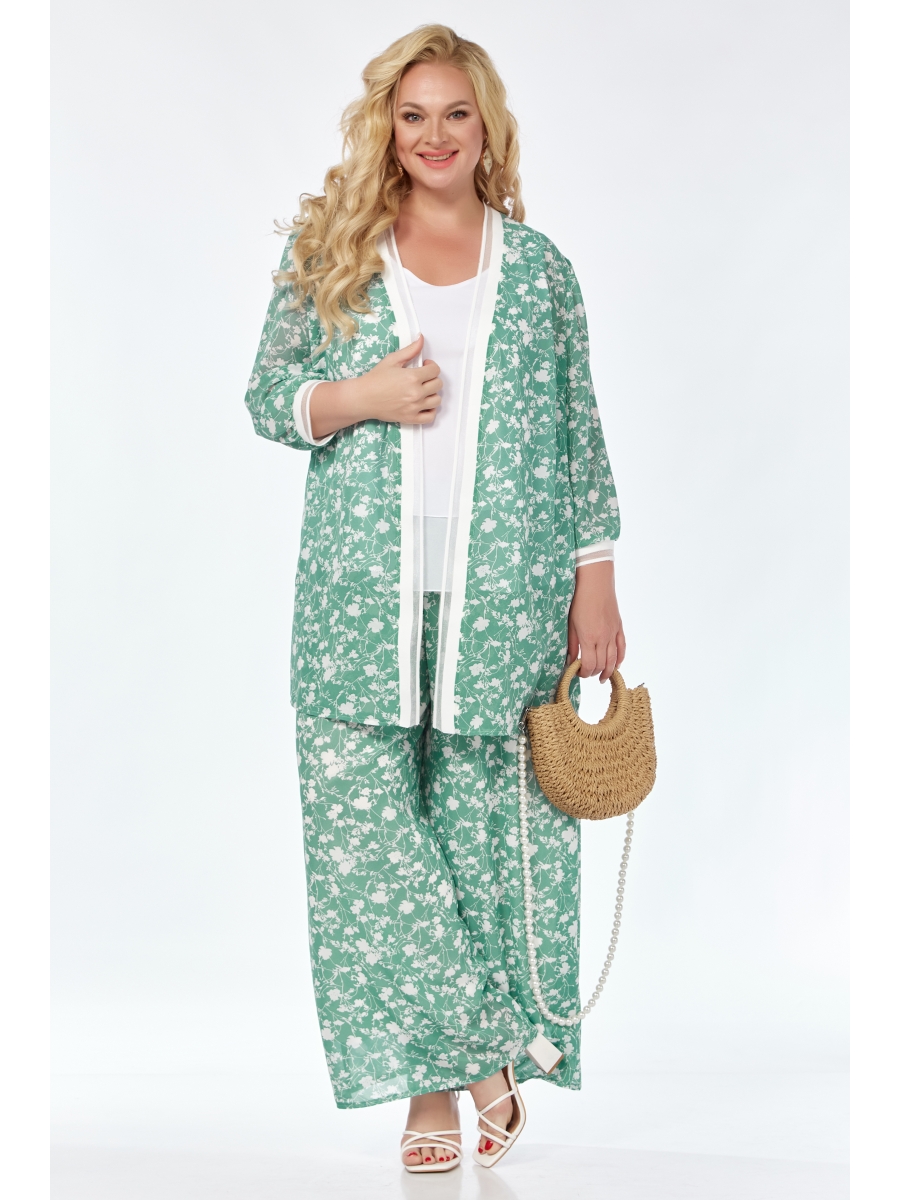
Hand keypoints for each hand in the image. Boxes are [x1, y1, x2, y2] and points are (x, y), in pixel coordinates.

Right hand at [309, 334, 441, 438]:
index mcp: (412, 377)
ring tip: (423, 391)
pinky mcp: (411, 418)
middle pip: (438, 384)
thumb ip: (410, 350)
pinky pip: (430, 417)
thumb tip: (421, 339)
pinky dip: (430, 411)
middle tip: (423, 378)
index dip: (431, 366)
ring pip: (437, 400)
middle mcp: (416, 393)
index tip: (425, 366)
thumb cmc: (375, 380)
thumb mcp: (392, 360)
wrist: (363, 398)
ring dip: (432, 394)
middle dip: (432, 378)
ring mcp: (414, 407)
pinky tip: (424, 404)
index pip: (435, 370)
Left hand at [566, 561, 625, 681]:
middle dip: (594, 673)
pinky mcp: (619, 626)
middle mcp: (603, 638)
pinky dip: (620, 659)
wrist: (595, 581)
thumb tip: (571, 660)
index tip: (578, 673)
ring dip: (608, 671)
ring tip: (602, 678)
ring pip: (614, 659)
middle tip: (586, 674)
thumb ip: (572, 643)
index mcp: (589, 637)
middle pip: (602, 664)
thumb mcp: (570, 623)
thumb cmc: (578, 599)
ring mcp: (613, 633)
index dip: (584, 673)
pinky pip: (622, 647)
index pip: (590, 665)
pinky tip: (616, 665)